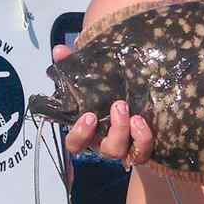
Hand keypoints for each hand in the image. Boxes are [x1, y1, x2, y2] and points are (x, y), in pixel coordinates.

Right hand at [52, 44, 153, 164]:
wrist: (139, 101)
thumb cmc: (107, 93)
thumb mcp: (92, 79)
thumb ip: (73, 65)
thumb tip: (59, 50)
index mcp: (90, 131)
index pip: (75, 144)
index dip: (80, 135)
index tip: (88, 116)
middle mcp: (106, 143)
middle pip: (106, 149)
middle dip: (114, 129)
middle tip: (119, 105)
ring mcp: (126, 147)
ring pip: (124, 152)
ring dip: (128, 133)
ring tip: (135, 115)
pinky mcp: (143, 147)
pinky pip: (142, 152)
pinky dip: (143, 139)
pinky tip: (143, 122)